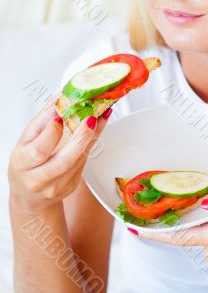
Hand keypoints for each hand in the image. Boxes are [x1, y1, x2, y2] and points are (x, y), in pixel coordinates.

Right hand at [8, 95, 110, 211]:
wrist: (29, 194)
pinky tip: (97, 130)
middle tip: (91, 118)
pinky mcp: (71, 186)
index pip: (39, 150)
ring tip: (99, 119)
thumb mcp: (26, 140)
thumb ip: (42, 120)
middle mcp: (39, 179)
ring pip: (78, 162)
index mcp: (22, 163)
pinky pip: (84, 163)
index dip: (52, 133)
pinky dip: (91, 144)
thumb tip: (59, 98)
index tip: (62, 114)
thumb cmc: (26, 162)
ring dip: (91, 138)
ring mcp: (57, 186)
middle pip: (63, 161)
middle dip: (80, 138)